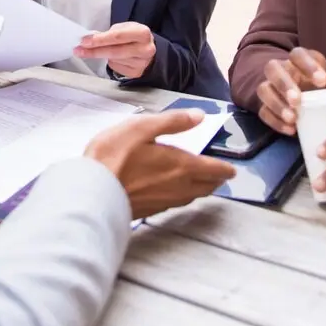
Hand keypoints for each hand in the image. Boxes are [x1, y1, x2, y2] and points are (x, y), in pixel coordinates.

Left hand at [75, 22, 155, 79]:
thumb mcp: (124, 28)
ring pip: (113, 60)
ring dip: (101, 55)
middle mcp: (145, 49)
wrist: (147, 49)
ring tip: (98, 50)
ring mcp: (141, 63)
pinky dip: (110, 62)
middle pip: (114, 51)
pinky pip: (115, 68)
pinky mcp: (136, 73)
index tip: (84, 41)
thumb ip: (109, 33)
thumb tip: (90, 39)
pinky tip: (113, 57)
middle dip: (94, 51)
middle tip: (79, 50)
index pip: (117, 37)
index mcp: (142, 33)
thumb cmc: (133, 36)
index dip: (99, 39)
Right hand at [85, 110, 236, 219]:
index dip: (225, 169)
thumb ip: (172, 122)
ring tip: (203, 183)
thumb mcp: (142, 128)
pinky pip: (176, 203)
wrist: (92, 193)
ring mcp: (164, 201)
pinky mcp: (151, 210)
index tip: (232, 170)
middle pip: (206, 187)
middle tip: (221, 176)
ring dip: (201, 189)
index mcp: (181, 165)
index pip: (213, 169)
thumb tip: (199, 116)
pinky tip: (176, 192)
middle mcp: (178, 187)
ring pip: (191, 196)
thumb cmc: (114, 156)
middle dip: (216, 180)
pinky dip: (184, 195)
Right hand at [255, 47, 325, 134]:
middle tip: (299, 100)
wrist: (296, 91)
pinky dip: (274, 120)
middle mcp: (282, 70)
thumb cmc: (321, 87)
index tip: (322, 81)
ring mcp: (270, 87)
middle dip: (285, 84)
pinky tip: (289, 130)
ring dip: (276, 104)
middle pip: (274, 69)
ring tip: (293, 118)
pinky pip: (262, 111)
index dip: (308, 65)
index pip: (299, 54)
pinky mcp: (264, 105)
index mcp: (301, 60)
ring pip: (264, 90)